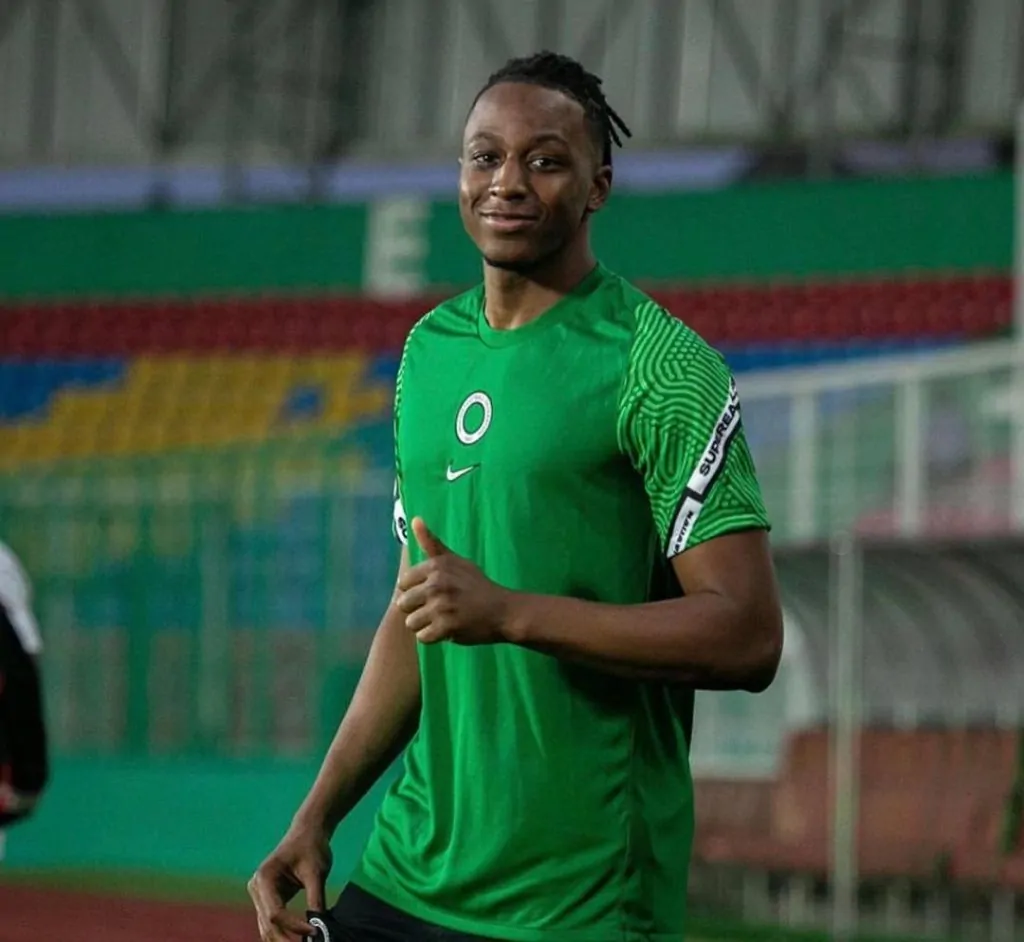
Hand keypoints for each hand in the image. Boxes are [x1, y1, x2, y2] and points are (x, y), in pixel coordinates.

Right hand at [248, 823, 332, 940]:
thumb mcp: (316, 872)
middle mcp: (256, 887)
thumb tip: (319, 927)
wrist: (308, 832)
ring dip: (283, 939)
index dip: (294, 926)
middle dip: (285, 939)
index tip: (315, 931)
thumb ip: (315, 900)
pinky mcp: (267, 899)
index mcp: (265, 878)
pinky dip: (284, 932)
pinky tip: (299, 939)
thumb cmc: (312, 847)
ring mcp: (259, 895)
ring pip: (267, 927)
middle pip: (268, 924)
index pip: (275, 913)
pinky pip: (272, 921)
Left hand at [396, 517, 513, 644]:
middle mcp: (436, 584)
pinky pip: (423, 637)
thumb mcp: (456, 560)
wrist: (503, 610)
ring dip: (425, 625)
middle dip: (418, 609)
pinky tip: (447, 630)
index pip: (402, 584)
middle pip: (403, 604)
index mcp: (436, 566)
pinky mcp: (447, 627)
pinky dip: (434, 637)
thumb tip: (414, 519)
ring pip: (411, 623)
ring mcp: (441, 606)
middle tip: (438, 609)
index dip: (415, 591)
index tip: (433, 593)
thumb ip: (432, 543)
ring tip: (442, 620)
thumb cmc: (477, 585)